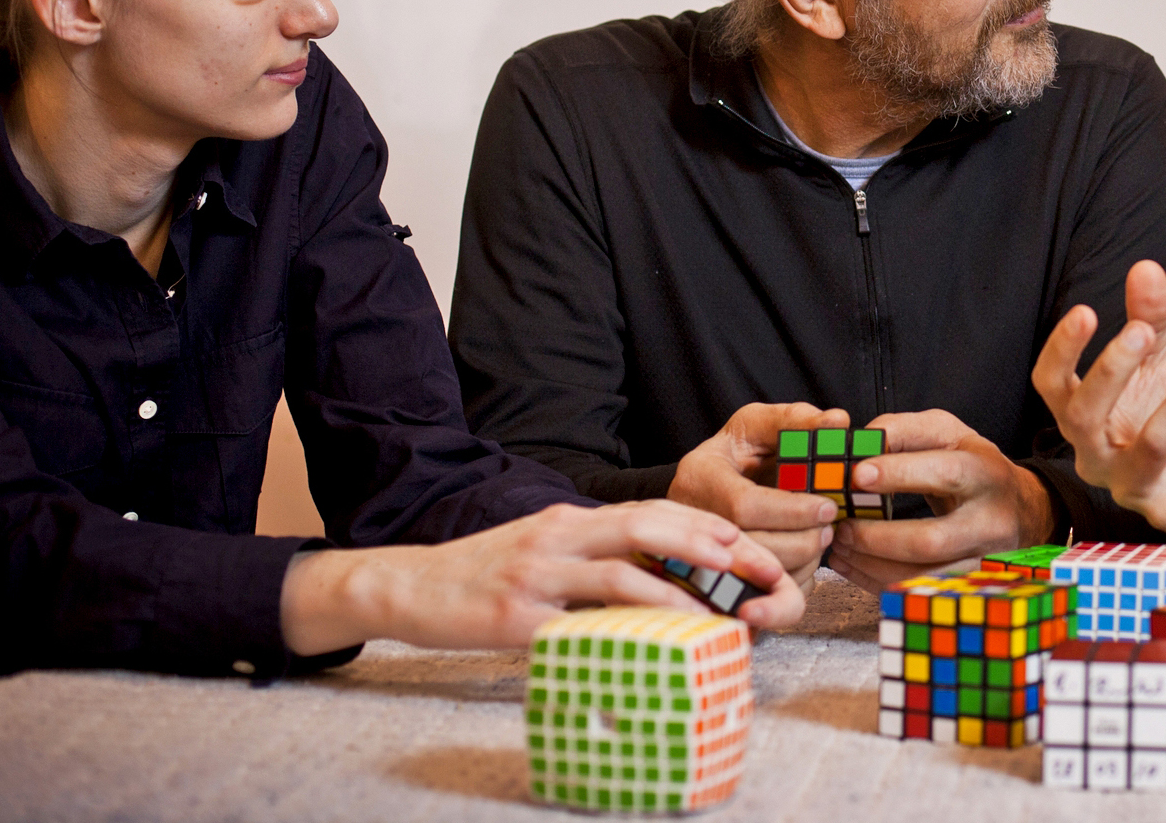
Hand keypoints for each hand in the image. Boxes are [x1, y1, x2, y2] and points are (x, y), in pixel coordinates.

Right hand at [281, 500, 803, 654]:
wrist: (405, 586)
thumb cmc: (483, 574)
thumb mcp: (546, 548)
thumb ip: (595, 554)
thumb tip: (660, 576)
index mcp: (573, 517)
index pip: (655, 511)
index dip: (709, 526)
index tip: (755, 544)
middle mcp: (561, 534)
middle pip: (650, 526)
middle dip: (713, 547)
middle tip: (759, 572)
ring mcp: (537, 574)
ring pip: (622, 575)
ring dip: (680, 597)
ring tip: (721, 617)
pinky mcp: (515, 616)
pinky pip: (578, 626)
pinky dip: (620, 638)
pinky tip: (650, 655)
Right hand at [670, 401, 845, 587]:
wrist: (710, 485)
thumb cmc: (737, 453)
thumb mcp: (757, 425)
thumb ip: (796, 421)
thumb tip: (838, 421)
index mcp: (699, 477)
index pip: (745, 506)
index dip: (792, 511)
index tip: (827, 507)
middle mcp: (693, 520)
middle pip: (752, 547)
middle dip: (802, 541)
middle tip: (829, 527)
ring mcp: (698, 555)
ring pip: (758, 578)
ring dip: (802, 563)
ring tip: (819, 538)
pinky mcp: (717, 581)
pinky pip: (761, 597)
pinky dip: (792, 583)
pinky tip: (802, 557)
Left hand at [823, 410, 1054, 591]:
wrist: (1022, 510)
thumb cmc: (974, 466)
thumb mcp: (949, 433)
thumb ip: (906, 430)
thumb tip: (862, 442)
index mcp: (986, 473)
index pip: (945, 474)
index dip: (900, 474)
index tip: (857, 475)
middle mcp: (990, 522)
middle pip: (931, 541)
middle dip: (877, 537)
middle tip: (841, 526)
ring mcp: (982, 561)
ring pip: (921, 576)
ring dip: (871, 564)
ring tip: (839, 546)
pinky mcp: (967, 585)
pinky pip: (917, 592)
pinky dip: (876, 581)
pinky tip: (851, 564)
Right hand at [1031, 259, 1165, 536]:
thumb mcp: (1161, 360)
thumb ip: (1149, 316)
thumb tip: (1146, 268)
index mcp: (1080, 419)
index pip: (1050, 386)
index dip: (1062, 350)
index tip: (1088, 311)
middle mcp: (1094, 459)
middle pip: (1083, 417)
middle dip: (1113, 369)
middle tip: (1145, 329)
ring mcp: (1131, 489)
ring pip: (1151, 442)